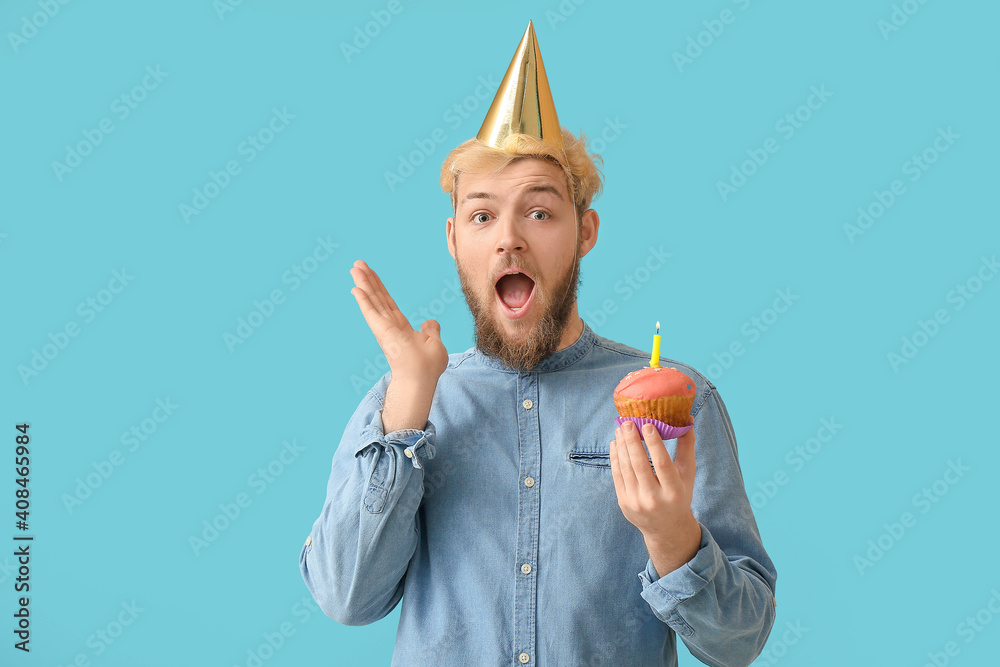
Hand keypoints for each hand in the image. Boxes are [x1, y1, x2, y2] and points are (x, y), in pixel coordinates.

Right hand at [349, 260, 448, 383]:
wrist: (422, 379)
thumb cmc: (428, 367)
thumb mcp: (434, 343)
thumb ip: (431, 330)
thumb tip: (430, 321)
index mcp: (400, 327)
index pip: (388, 303)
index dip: (380, 287)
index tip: (371, 273)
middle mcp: (389, 326)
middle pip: (377, 297)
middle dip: (368, 280)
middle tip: (358, 264)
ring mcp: (384, 328)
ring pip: (373, 301)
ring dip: (363, 284)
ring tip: (355, 268)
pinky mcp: (382, 332)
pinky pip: (372, 313)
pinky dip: (364, 301)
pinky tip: (356, 288)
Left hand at [609, 421, 700, 576]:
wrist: (666, 528)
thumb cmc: (679, 495)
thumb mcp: (687, 474)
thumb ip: (687, 447)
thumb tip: (687, 419)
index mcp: (674, 491)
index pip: (662, 464)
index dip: (654, 444)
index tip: (647, 424)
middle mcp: (654, 499)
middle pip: (640, 465)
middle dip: (632, 442)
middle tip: (627, 422)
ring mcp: (636, 502)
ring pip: (626, 469)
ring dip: (622, 447)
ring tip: (620, 429)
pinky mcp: (624, 503)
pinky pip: (617, 476)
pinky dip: (615, 458)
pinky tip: (615, 444)